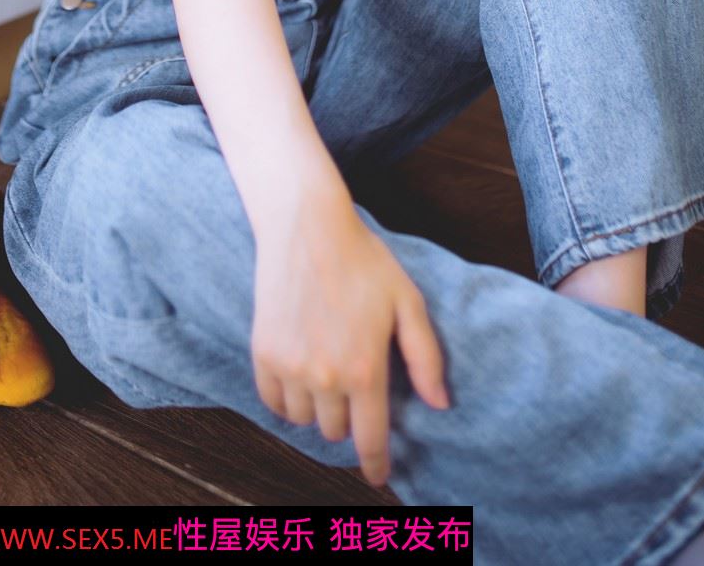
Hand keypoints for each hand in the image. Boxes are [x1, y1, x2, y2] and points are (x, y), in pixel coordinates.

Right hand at [251, 188, 449, 489]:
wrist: (307, 227)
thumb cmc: (364, 261)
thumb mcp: (407, 302)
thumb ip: (426, 357)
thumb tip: (440, 404)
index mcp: (365, 369)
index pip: (370, 439)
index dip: (375, 464)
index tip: (377, 476)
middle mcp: (325, 376)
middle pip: (336, 431)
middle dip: (348, 419)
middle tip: (353, 388)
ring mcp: (291, 367)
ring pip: (305, 419)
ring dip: (317, 408)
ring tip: (326, 377)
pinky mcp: (263, 353)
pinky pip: (273, 402)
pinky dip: (287, 400)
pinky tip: (300, 378)